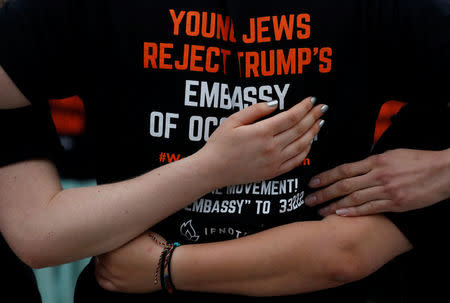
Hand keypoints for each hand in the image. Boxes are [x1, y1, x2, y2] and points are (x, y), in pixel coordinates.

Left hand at [95, 232, 165, 292]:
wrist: (166, 266)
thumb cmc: (156, 248)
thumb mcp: (141, 232)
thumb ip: (126, 231)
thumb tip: (121, 228)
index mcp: (111, 248)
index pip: (100, 243)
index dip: (105, 239)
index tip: (109, 237)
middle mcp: (108, 263)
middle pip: (98, 255)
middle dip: (104, 250)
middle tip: (111, 246)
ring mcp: (113, 276)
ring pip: (98, 268)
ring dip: (101, 262)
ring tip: (108, 258)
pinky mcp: (119, 287)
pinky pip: (102, 282)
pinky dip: (100, 275)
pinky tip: (103, 271)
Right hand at [198, 97, 326, 187]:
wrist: (213, 170)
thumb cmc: (220, 144)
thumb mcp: (232, 121)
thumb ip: (255, 110)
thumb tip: (275, 104)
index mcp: (262, 132)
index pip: (291, 117)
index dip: (304, 107)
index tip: (311, 100)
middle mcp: (271, 147)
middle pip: (300, 130)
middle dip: (313, 117)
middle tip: (322, 108)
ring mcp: (274, 161)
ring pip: (302, 145)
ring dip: (313, 132)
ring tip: (320, 122)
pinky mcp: (273, 172)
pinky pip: (296, 161)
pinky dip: (306, 150)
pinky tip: (310, 142)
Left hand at [305, 149, 449, 216]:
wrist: (443, 171)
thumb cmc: (418, 161)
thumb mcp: (392, 154)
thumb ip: (372, 162)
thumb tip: (355, 167)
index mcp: (376, 161)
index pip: (344, 169)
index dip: (326, 176)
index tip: (313, 182)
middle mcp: (378, 175)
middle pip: (344, 185)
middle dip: (324, 192)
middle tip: (309, 199)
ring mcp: (386, 190)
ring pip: (354, 198)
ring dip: (335, 205)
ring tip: (320, 210)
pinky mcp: (395, 203)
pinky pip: (370, 208)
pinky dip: (353, 212)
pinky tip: (340, 214)